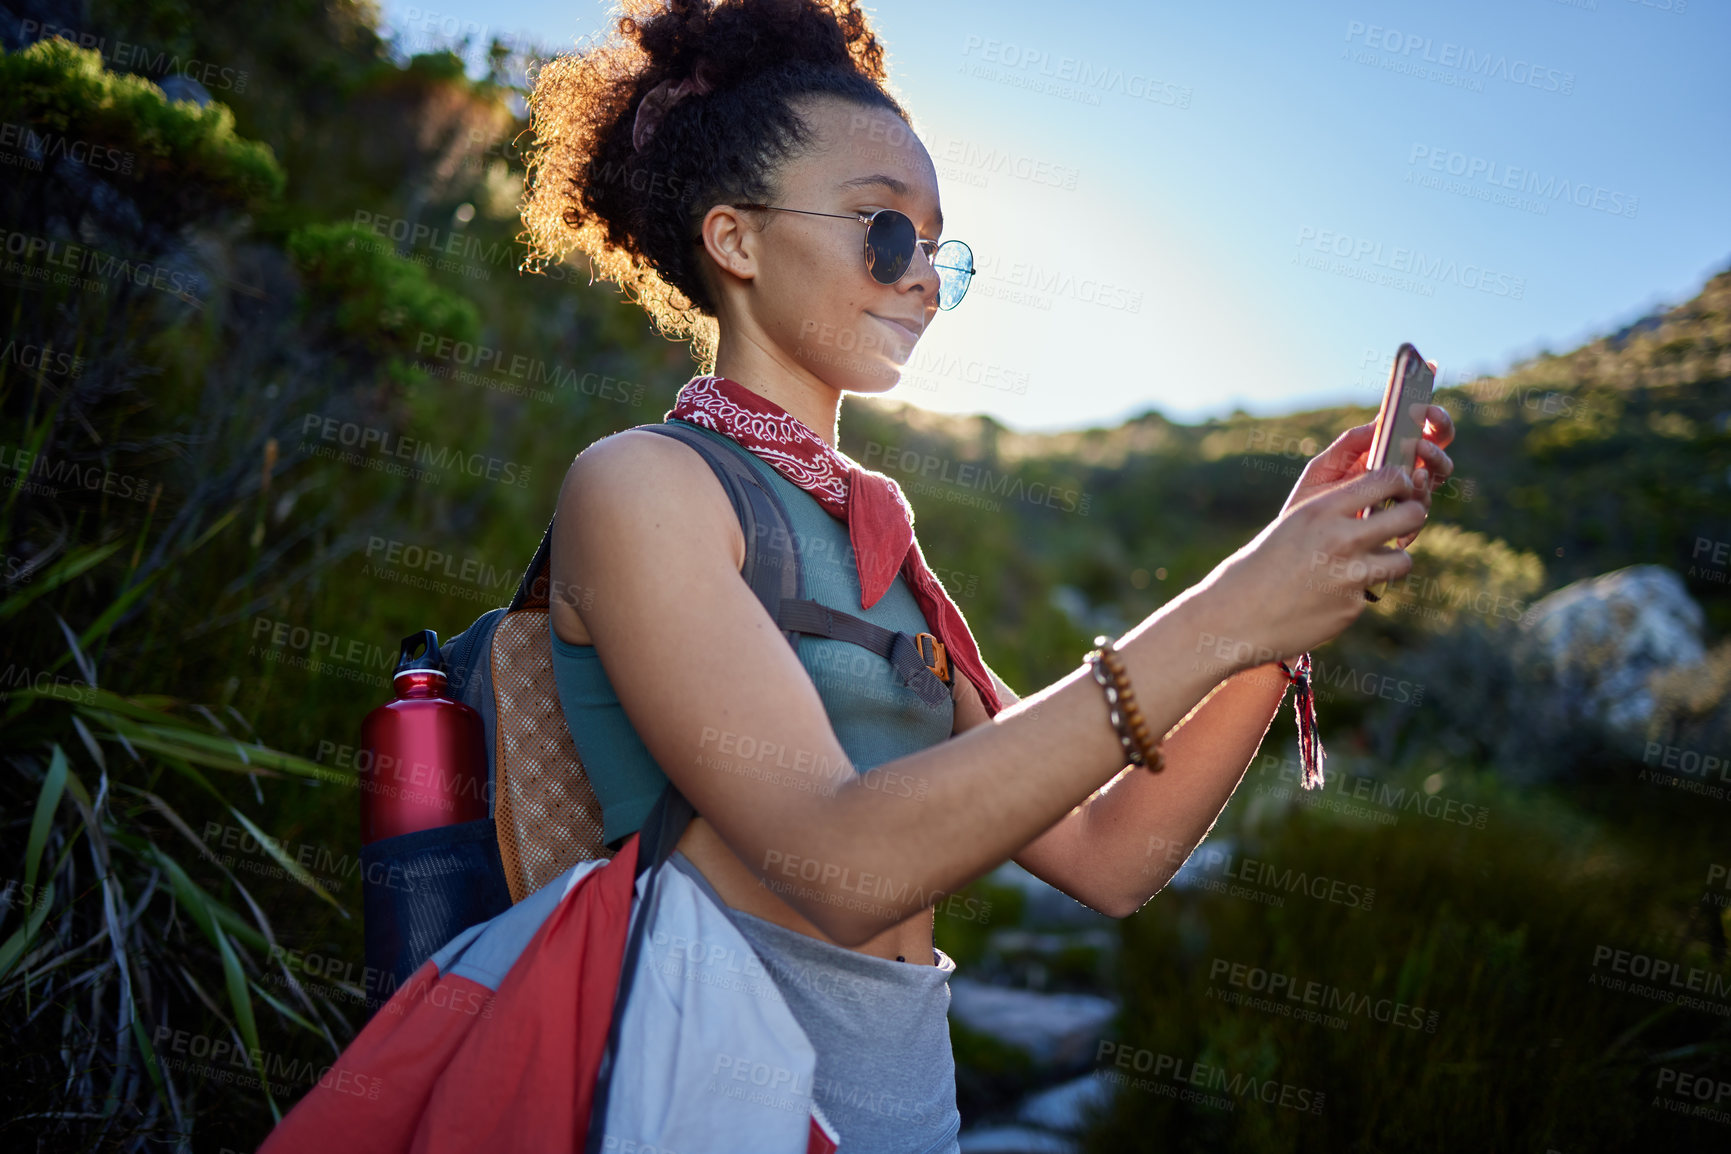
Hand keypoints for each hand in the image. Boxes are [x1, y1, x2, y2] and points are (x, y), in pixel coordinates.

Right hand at [1199, 466, 1428, 669]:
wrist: (1233, 617)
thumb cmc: (1258, 566)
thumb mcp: (1293, 524)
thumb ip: (1334, 512)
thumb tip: (1378, 500)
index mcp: (1321, 510)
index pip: (1386, 478)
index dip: (1401, 482)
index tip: (1398, 490)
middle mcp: (1341, 539)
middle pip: (1410, 515)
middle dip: (1413, 516)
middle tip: (1403, 522)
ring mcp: (1350, 575)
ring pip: (1402, 560)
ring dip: (1391, 561)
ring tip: (1365, 565)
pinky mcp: (1352, 607)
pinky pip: (1372, 592)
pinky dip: (1357, 593)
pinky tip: (1327, 598)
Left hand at [1282, 403, 1456, 549]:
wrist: (1298, 542)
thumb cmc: (1309, 500)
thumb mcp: (1324, 468)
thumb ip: (1349, 444)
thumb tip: (1380, 421)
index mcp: (1384, 454)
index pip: (1421, 431)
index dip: (1434, 419)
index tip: (1429, 412)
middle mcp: (1399, 476)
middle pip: (1436, 458)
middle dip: (1435, 449)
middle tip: (1420, 447)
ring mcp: (1402, 502)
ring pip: (1431, 486)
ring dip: (1427, 477)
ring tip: (1413, 476)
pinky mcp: (1399, 528)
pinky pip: (1417, 520)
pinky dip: (1412, 516)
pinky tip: (1399, 515)